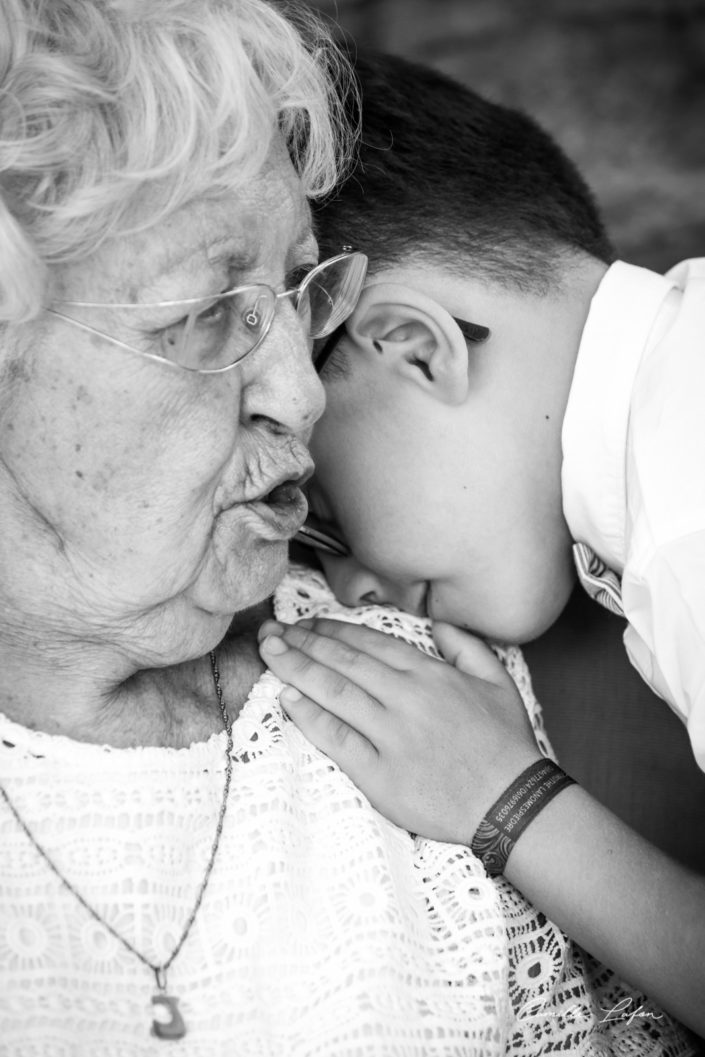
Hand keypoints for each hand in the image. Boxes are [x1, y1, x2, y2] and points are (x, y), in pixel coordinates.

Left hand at [258, 617, 541, 842]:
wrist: (511, 804)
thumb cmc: (506, 745)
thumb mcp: (498, 682)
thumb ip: (466, 645)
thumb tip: (437, 622)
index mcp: (430, 675)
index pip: (368, 643)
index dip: (331, 630)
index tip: (304, 624)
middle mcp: (406, 699)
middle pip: (343, 662)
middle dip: (302, 642)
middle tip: (271, 631)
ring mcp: (392, 737)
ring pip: (334, 693)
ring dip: (296, 670)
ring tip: (268, 653)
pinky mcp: (380, 775)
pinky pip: (337, 739)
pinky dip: (309, 718)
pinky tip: (286, 700)